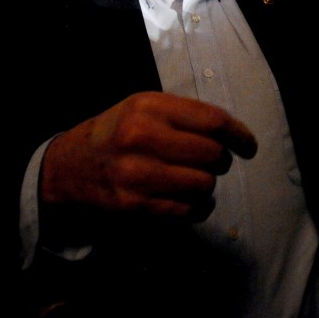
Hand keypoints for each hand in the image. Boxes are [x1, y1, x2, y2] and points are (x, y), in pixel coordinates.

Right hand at [40, 91, 256, 220]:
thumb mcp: (144, 107)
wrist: (71, 165)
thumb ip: (184, 115)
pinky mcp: (134, 204)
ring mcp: (137, 173)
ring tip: (199, 180)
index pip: (212, 121)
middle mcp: (142, 137)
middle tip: (214, 162)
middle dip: (221, 161)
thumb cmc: (117, 131)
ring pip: (203, 185)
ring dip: (209, 185)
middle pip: (212, 155)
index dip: (239, 135)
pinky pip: (187, 211)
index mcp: (149, 106)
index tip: (248, 146)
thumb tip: (233, 134)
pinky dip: (200, 208)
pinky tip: (195, 202)